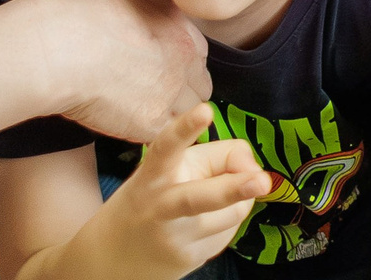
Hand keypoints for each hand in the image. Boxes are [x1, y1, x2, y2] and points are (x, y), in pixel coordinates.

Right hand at [46, 0, 213, 141]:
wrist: (63, 48)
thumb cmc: (82, 18)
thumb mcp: (130, 1)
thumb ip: (150, 20)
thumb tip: (146, 30)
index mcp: (181, 29)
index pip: (198, 59)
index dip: (180, 69)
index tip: (163, 74)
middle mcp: (185, 62)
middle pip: (198, 90)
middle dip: (180, 95)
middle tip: (150, 97)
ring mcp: (171, 95)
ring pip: (185, 116)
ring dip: (167, 117)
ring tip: (136, 114)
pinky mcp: (151, 125)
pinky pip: (161, 136)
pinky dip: (146, 134)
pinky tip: (124, 125)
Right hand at [79, 104, 270, 276]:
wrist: (108, 261)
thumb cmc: (147, 201)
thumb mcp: (167, 170)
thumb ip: (214, 158)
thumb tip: (253, 170)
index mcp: (152, 174)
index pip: (166, 147)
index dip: (185, 128)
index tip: (205, 110)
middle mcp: (162, 207)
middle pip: (202, 196)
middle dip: (235, 187)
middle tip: (262, 180)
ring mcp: (176, 239)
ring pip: (232, 213)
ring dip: (236, 201)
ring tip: (213, 201)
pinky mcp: (189, 260)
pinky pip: (227, 233)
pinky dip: (224, 223)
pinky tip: (200, 226)